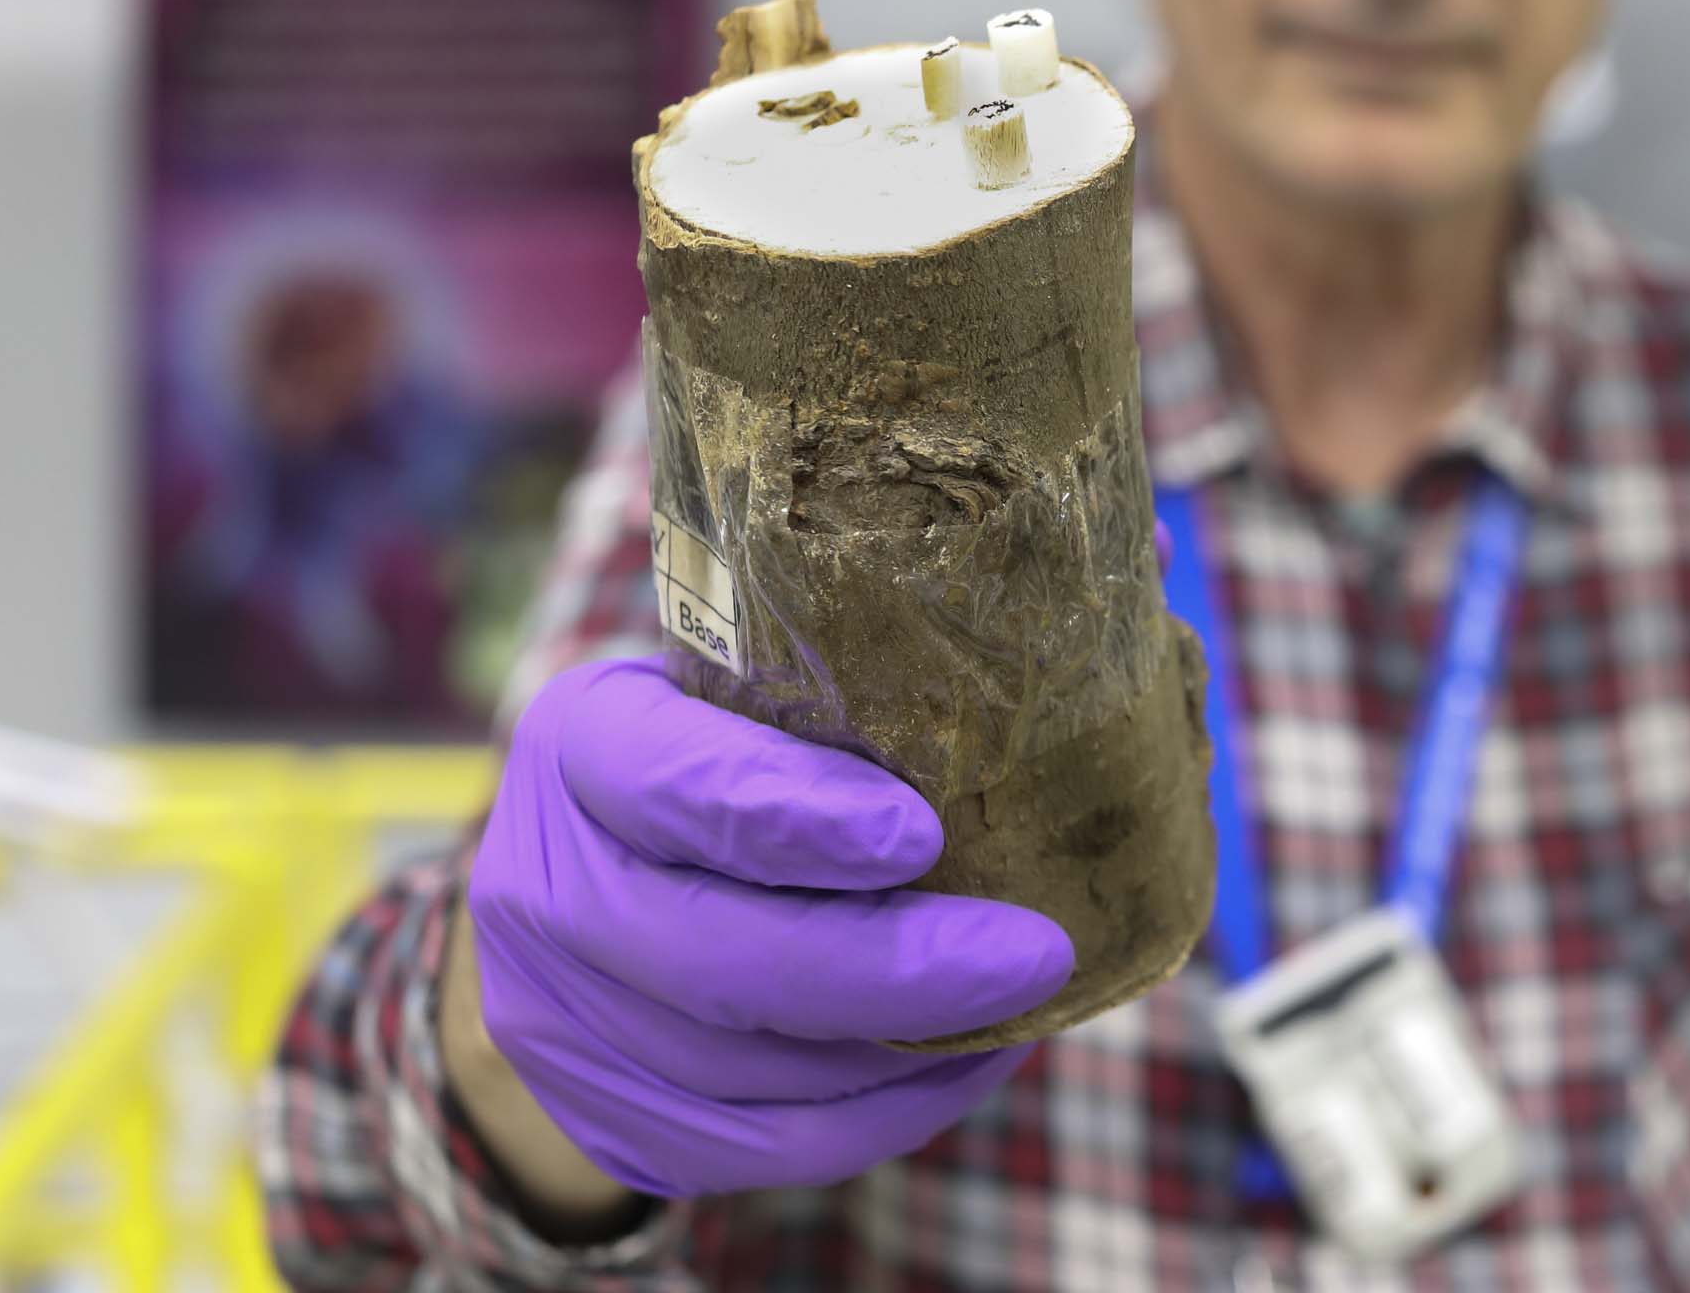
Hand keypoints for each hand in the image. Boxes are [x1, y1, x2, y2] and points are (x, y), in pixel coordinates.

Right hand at [453, 658, 1073, 1202]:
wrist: (566, 892)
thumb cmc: (709, 749)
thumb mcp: (747, 668)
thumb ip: (909, 623)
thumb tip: (1139, 543)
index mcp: (585, 743)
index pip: (676, 783)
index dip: (795, 816)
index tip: (924, 830)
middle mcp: (550, 885)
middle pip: (722, 957)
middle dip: (895, 966)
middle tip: (1035, 949)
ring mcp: (566, 1019)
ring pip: (751, 1067)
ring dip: (905, 1050)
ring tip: (1028, 1004)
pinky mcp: (610, 1117)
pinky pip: (763, 1146)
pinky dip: (883, 1115)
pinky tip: (972, 1064)